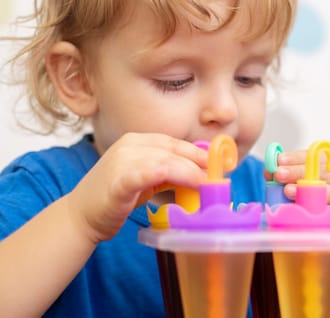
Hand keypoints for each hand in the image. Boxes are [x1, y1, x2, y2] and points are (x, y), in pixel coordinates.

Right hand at [67, 133, 207, 242]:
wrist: (79, 217)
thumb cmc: (114, 198)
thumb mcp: (147, 179)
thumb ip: (169, 173)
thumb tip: (202, 175)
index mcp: (138, 141)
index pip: (176, 143)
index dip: (201, 154)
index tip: (221, 165)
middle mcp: (131, 145)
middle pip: (176, 149)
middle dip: (201, 162)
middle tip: (221, 176)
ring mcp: (123, 159)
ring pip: (168, 159)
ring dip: (194, 171)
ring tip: (211, 184)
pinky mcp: (120, 179)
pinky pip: (153, 172)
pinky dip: (177, 177)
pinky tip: (193, 185)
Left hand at [266, 150, 329, 229]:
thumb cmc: (315, 196)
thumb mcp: (301, 181)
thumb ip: (285, 175)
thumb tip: (269, 172)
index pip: (314, 156)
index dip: (296, 157)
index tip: (279, 160)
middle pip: (322, 172)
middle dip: (299, 172)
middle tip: (280, 174)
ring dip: (313, 192)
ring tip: (289, 192)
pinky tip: (325, 217)